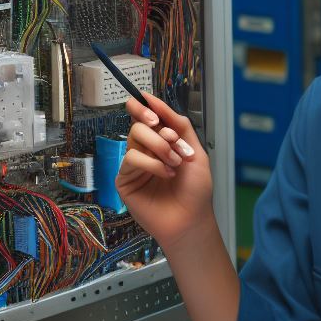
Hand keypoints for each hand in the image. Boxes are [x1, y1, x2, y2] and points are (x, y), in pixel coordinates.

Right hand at [116, 93, 212, 249]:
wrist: (192, 219)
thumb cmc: (196, 190)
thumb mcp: (195, 151)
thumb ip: (180, 125)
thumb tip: (155, 101)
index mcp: (161, 143)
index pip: (145, 117)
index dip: (144, 107)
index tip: (149, 104)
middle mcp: (145, 151)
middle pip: (139, 124)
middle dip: (159, 131)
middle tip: (172, 140)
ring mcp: (134, 166)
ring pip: (134, 138)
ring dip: (159, 147)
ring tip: (175, 163)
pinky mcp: (125, 180)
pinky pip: (131, 159)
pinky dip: (151, 163)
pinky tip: (166, 174)